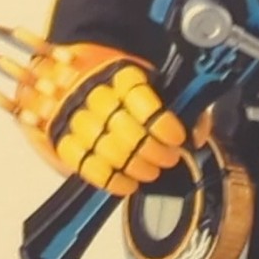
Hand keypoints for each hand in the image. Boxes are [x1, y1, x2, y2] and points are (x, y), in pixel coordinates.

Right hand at [13, 42, 187, 193]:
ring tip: (151, 172)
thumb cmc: (126, 92)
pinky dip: (109, 179)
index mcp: (117, 73)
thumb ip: (181, 105)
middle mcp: (91, 91)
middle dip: (151, 149)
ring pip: (104, 146)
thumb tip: (197, 134)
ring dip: (133, 166)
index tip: (176, 137)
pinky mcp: (61, 139)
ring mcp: (73, 116)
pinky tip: (128, 184)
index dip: (159, 120)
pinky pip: (83, 163)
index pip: (137, 94)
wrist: (73, 81)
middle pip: (123, 126)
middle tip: (168, 158)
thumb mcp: (154, 86)